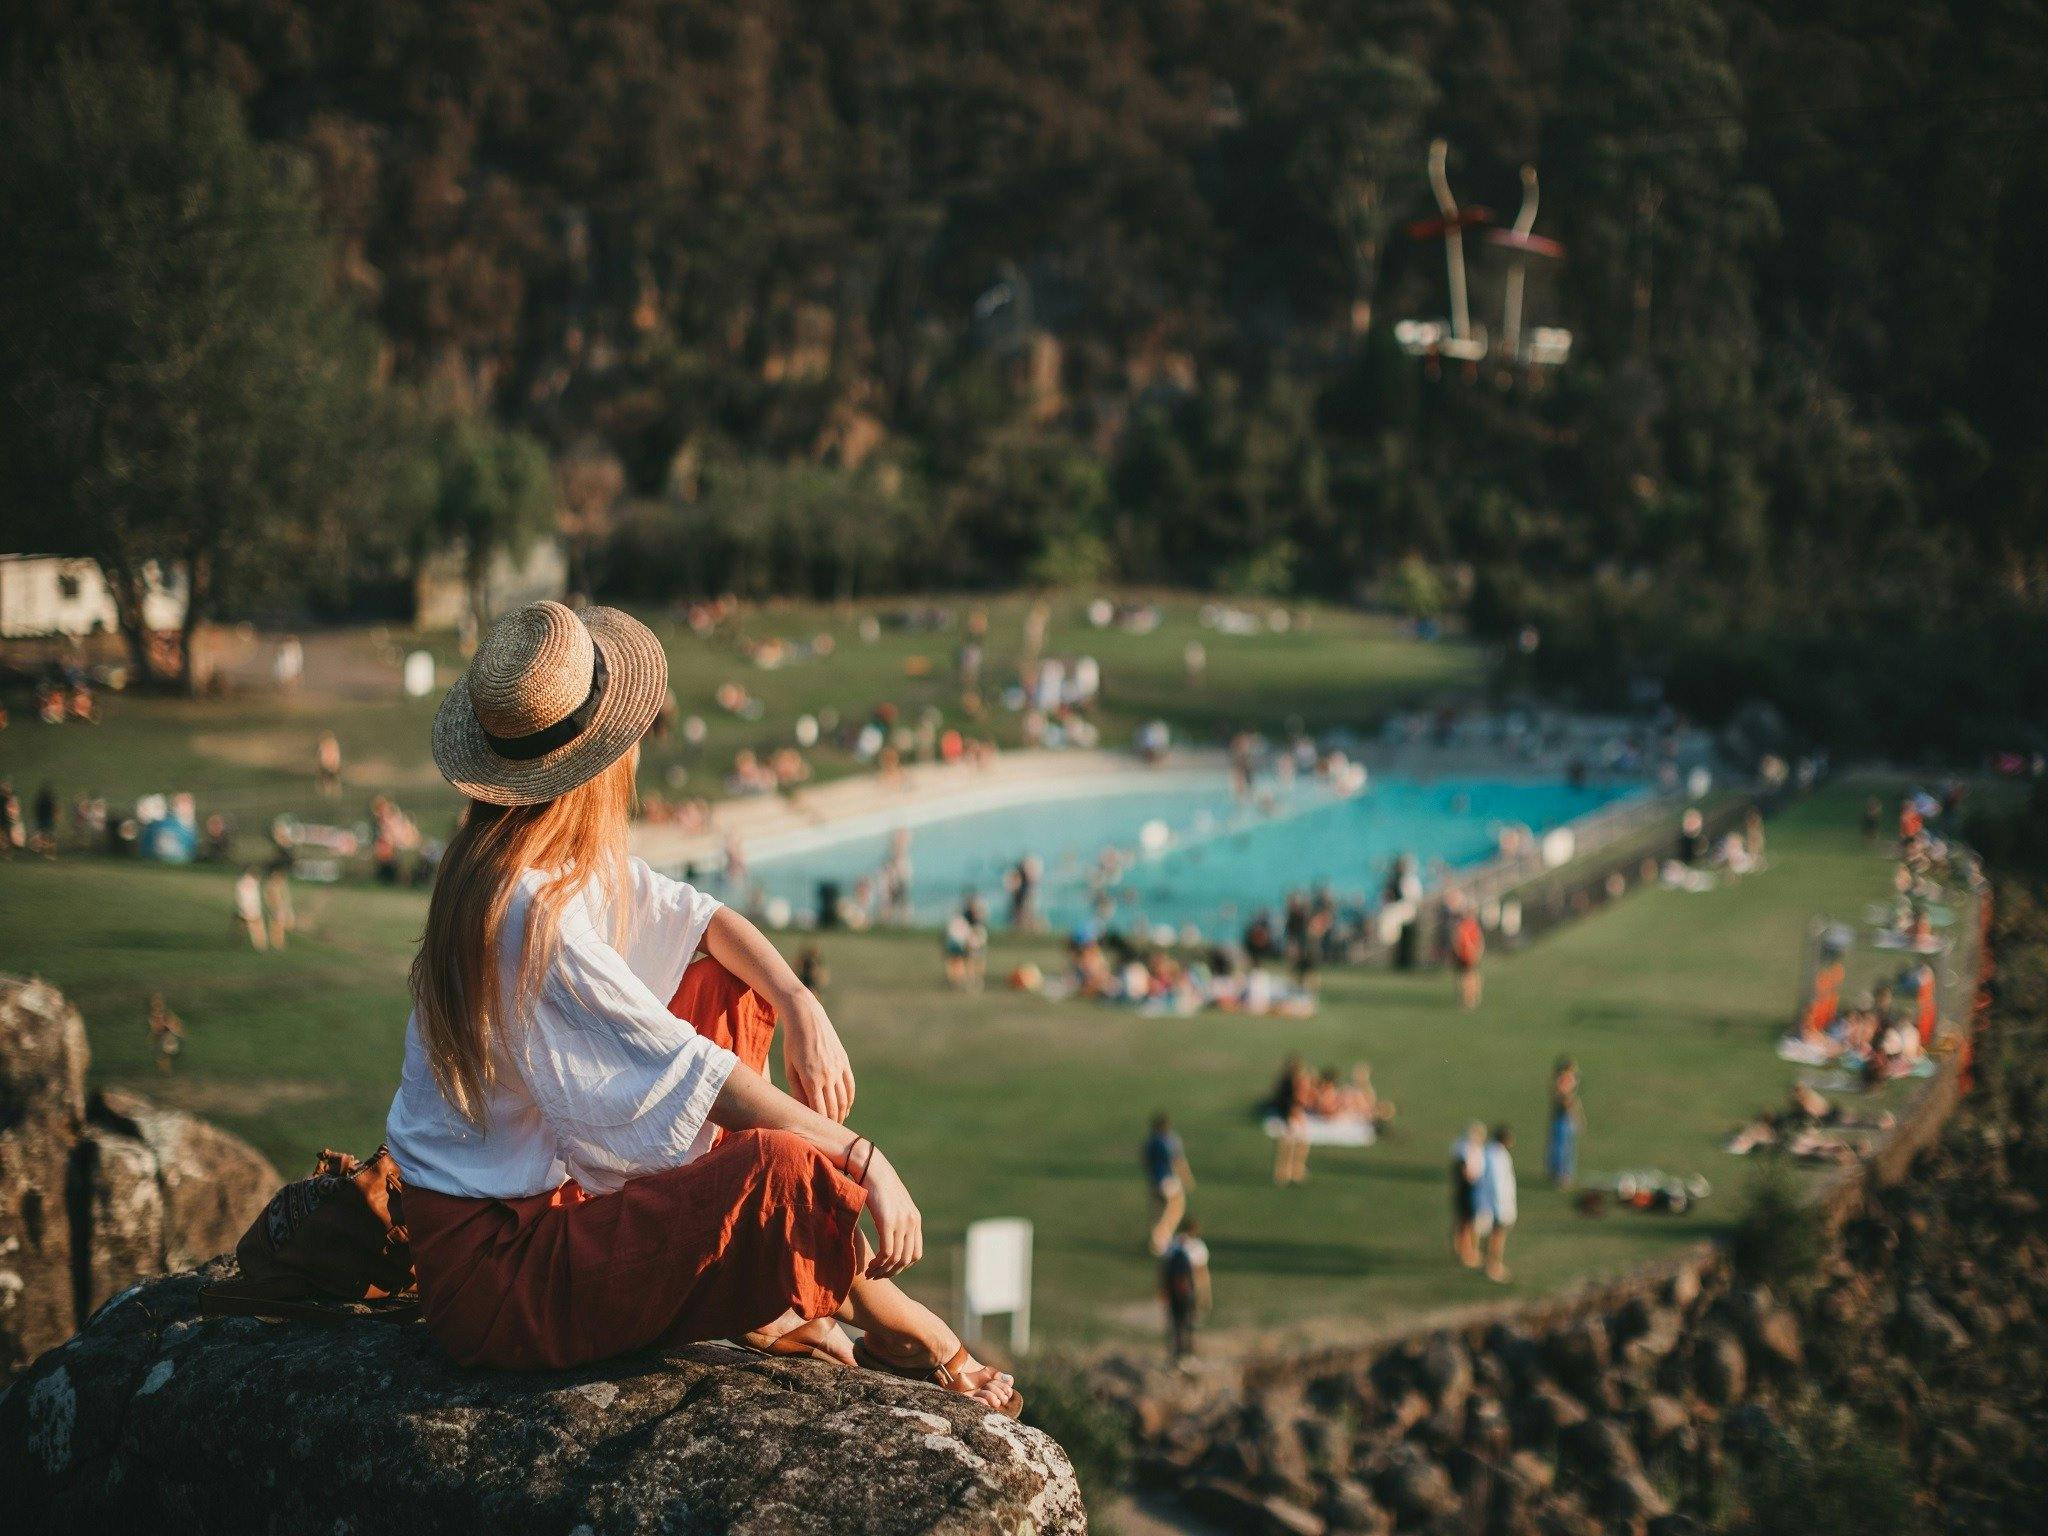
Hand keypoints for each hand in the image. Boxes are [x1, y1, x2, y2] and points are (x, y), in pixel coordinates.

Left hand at [780, 990, 855, 1121]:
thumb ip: (796, 1090)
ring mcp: (838, 1068)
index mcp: (811, 1078)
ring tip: (837, 1123)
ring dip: (841, 1114)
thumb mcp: (789, 1067)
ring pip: (844, 1099)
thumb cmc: (792, 1043)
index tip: (818, 1133)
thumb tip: (802, 1110)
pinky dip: (849, 1099)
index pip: (819, 1109)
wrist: (807, 1017)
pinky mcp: (844, 1061)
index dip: (820, 1124)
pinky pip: (850, 1086)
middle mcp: (827, 1074)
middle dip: (831, 1123)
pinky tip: (845, 1107)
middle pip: (833, 1107)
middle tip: (828, 1134)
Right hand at [859, 1147, 923, 1278]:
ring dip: (883, 1270)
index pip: (916, 1254)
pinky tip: (869, 1264)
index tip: (887, 1269)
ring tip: (870, 1272)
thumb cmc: (877, 1185)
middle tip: (876, 1275)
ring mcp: (901, 1222)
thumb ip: (895, 1220)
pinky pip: (887, 1252)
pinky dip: (879, 1263)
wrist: (871, 1167)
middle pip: (907, 1259)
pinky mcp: (887, 1222)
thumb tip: (890, 1235)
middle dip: (892, 1272)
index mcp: (915, 1219)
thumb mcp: (892, 1204)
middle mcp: (911, 1222)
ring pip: (896, 1258)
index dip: (902, 1266)